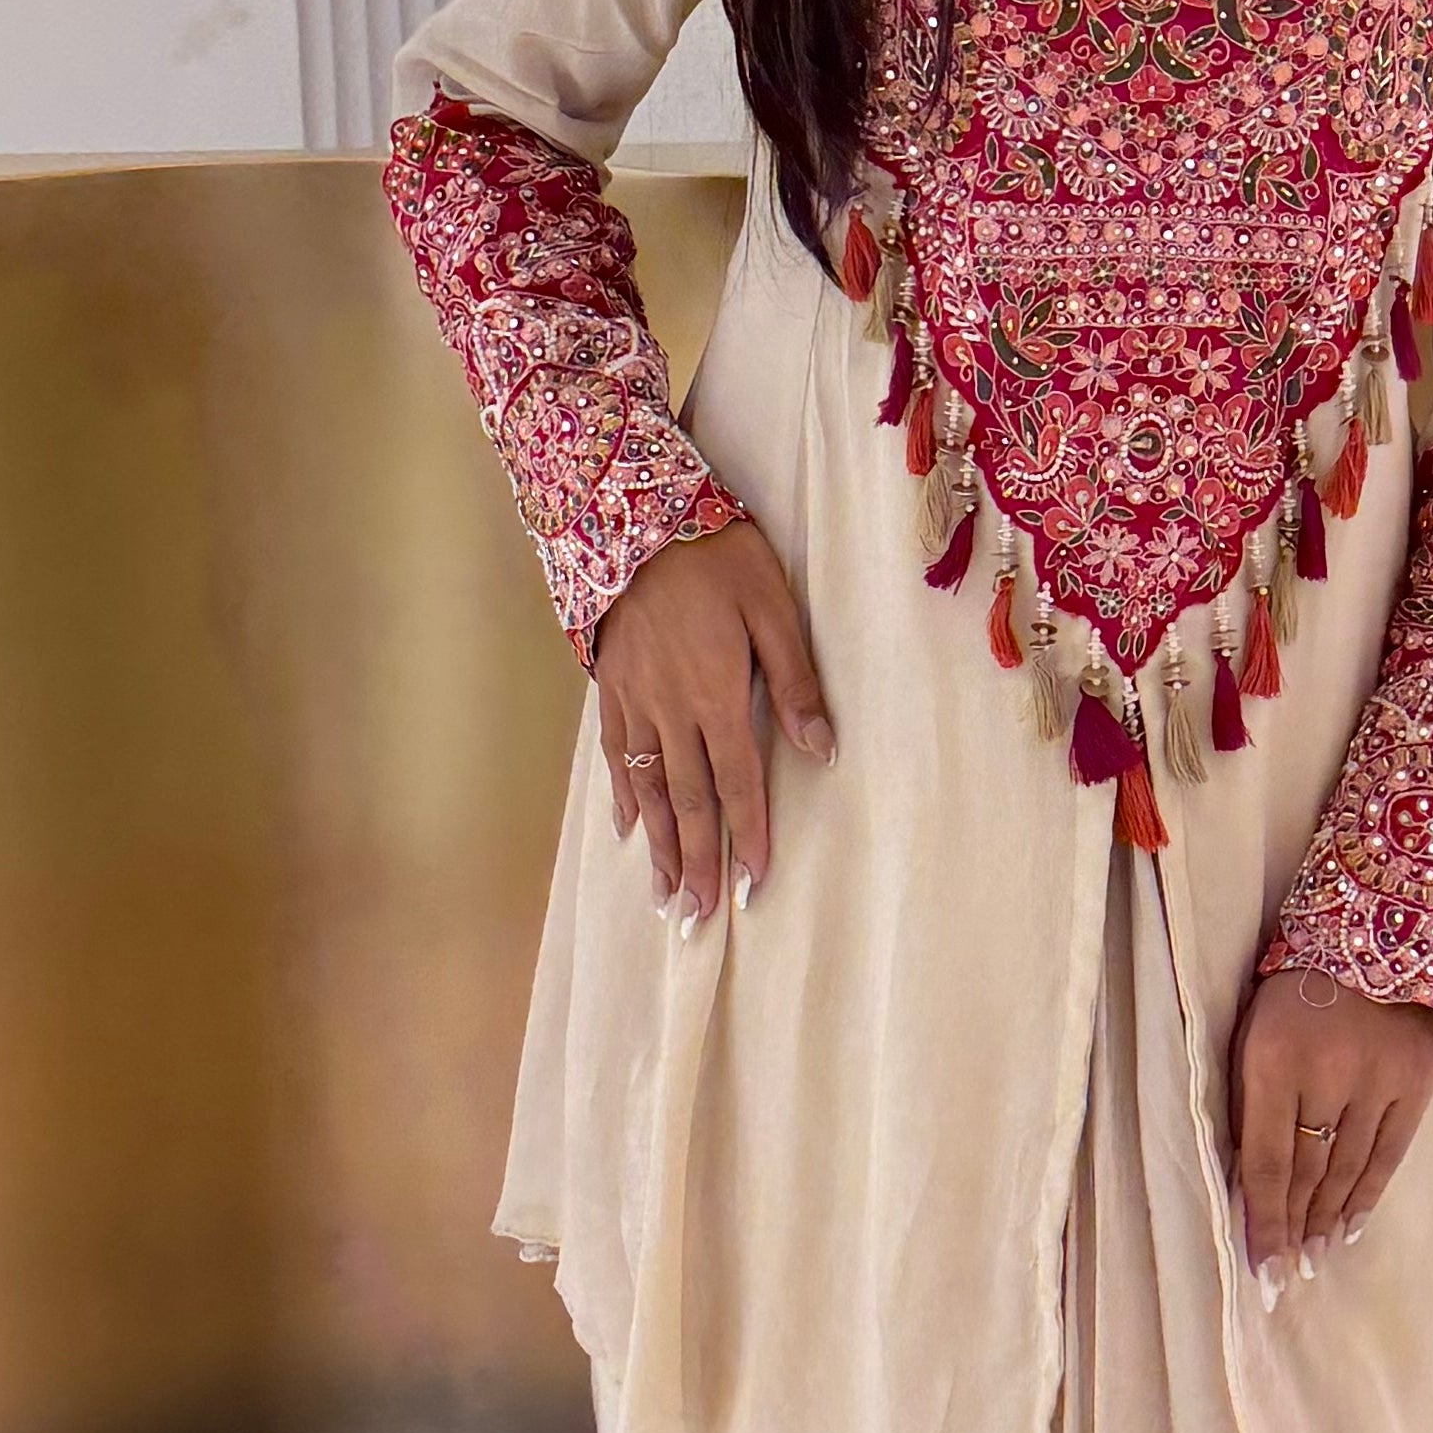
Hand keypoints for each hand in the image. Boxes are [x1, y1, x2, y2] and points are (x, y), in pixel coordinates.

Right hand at [593, 519, 830, 919]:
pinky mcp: (610, 686)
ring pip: (649, 790)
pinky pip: (616, 755)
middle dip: (696, 863)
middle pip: (689, 802)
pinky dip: (624, 797)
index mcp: (717, 696)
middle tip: (697, 919)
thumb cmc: (718, 555)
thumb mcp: (773, 608)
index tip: (751, 886)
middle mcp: (671, 711)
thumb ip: (795, 682)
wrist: (632, 513)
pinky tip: (629, 830)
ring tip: (663, 896)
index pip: (738, 783)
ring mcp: (634, 702)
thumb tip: (823, 750)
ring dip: (659, 847)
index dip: (748, 837)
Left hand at [1230, 967, 1432, 1275]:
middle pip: (1309, 1174)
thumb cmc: (1294, 991)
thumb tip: (1247, 1183)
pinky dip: (1369, 1196)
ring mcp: (1377, 1081)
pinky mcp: (1415, 1083)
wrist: (1377, 936)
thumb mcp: (1252, 1034)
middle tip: (1287, 1276)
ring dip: (1328, 1221)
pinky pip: (1390, 1154)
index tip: (1262, 1272)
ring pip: (1348, 1171)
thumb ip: (1249, 1102)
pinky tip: (1352, 1227)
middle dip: (1294, 1231)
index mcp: (1273, 1060)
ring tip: (1315, 1258)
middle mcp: (1328, 1076)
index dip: (1264, 1222)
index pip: (1267, 1162)